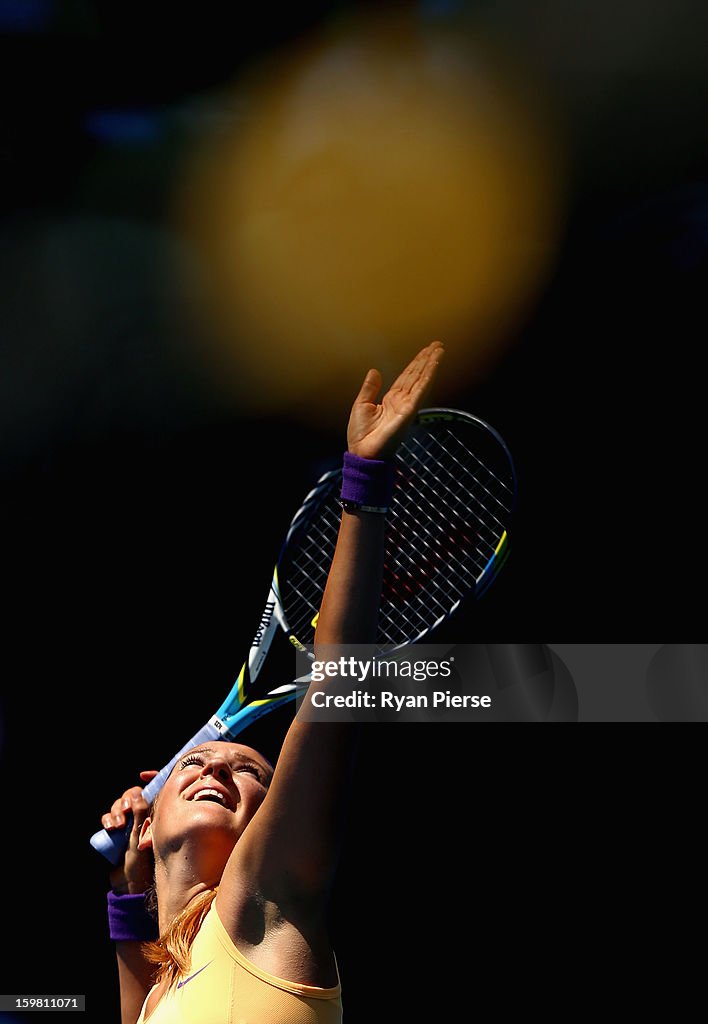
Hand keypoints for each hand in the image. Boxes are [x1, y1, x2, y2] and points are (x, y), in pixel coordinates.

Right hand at [101, 770, 157, 893]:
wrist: (130, 884)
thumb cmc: (144, 862)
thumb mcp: (143, 837)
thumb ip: (142, 816)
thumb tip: (141, 794)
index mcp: (156, 814)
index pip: (152, 790)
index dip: (151, 778)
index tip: (144, 775)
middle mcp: (143, 817)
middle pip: (133, 796)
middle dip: (127, 800)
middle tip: (127, 811)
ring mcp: (129, 824)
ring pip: (119, 806)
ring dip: (116, 810)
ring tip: (117, 825)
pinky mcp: (116, 831)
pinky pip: (109, 818)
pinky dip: (107, 818)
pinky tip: (109, 826)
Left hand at [347, 341, 443, 458]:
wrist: (362, 453)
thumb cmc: (361, 435)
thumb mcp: (361, 405)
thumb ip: (370, 388)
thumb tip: (374, 371)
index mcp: (391, 400)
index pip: (407, 377)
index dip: (416, 363)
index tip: (425, 351)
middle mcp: (402, 401)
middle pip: (417, 375)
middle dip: (426, 359)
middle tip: (437, 345)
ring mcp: (407, 405)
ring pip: (421, 379)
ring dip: (430, 364)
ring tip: (439, 349)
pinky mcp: (408, 411)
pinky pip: (420, 390)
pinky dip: (427, 376)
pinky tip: (434, 364)